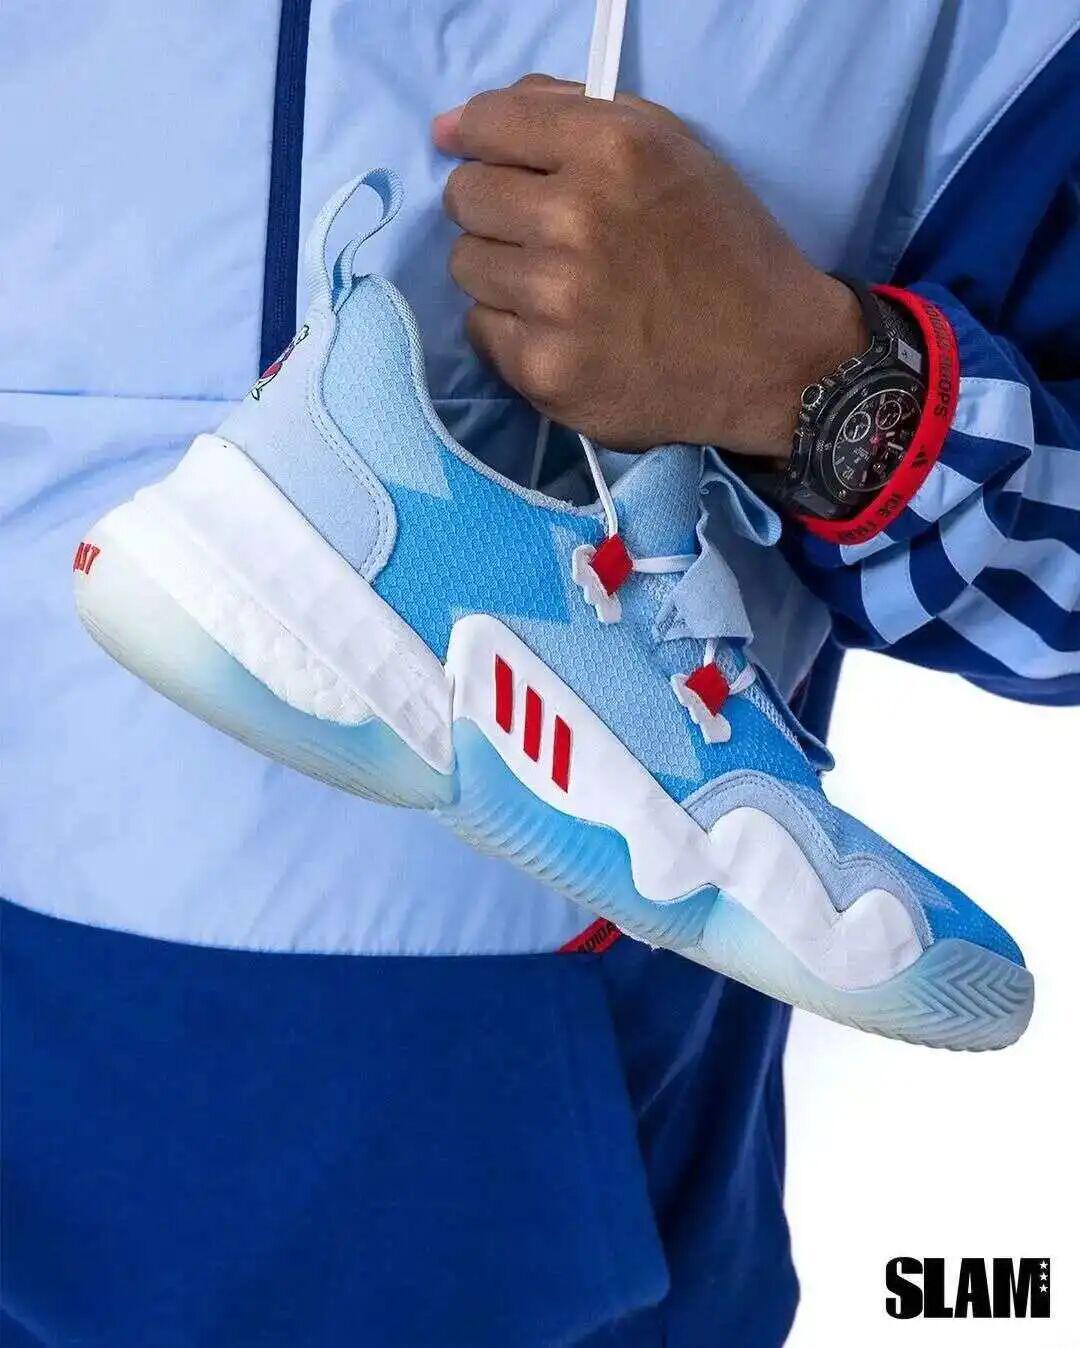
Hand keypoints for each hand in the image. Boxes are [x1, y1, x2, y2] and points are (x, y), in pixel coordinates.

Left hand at [433, 75, 864, 456]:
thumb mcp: (669, 150)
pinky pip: (480, 329)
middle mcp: (576, 218)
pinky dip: (512, 330)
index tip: (485, 158)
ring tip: (563, 289)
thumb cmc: (721, 249)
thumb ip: (569, 116)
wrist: (772, 360)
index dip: (479, 141)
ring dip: (502, 272)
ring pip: (466, 265)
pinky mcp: (543, 369)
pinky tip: (565, 333)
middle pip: (465, 196)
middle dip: (496, 210)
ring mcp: (555, 301)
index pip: (488, 123)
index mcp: (612, 148)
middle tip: (547, 236)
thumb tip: (455, 125)